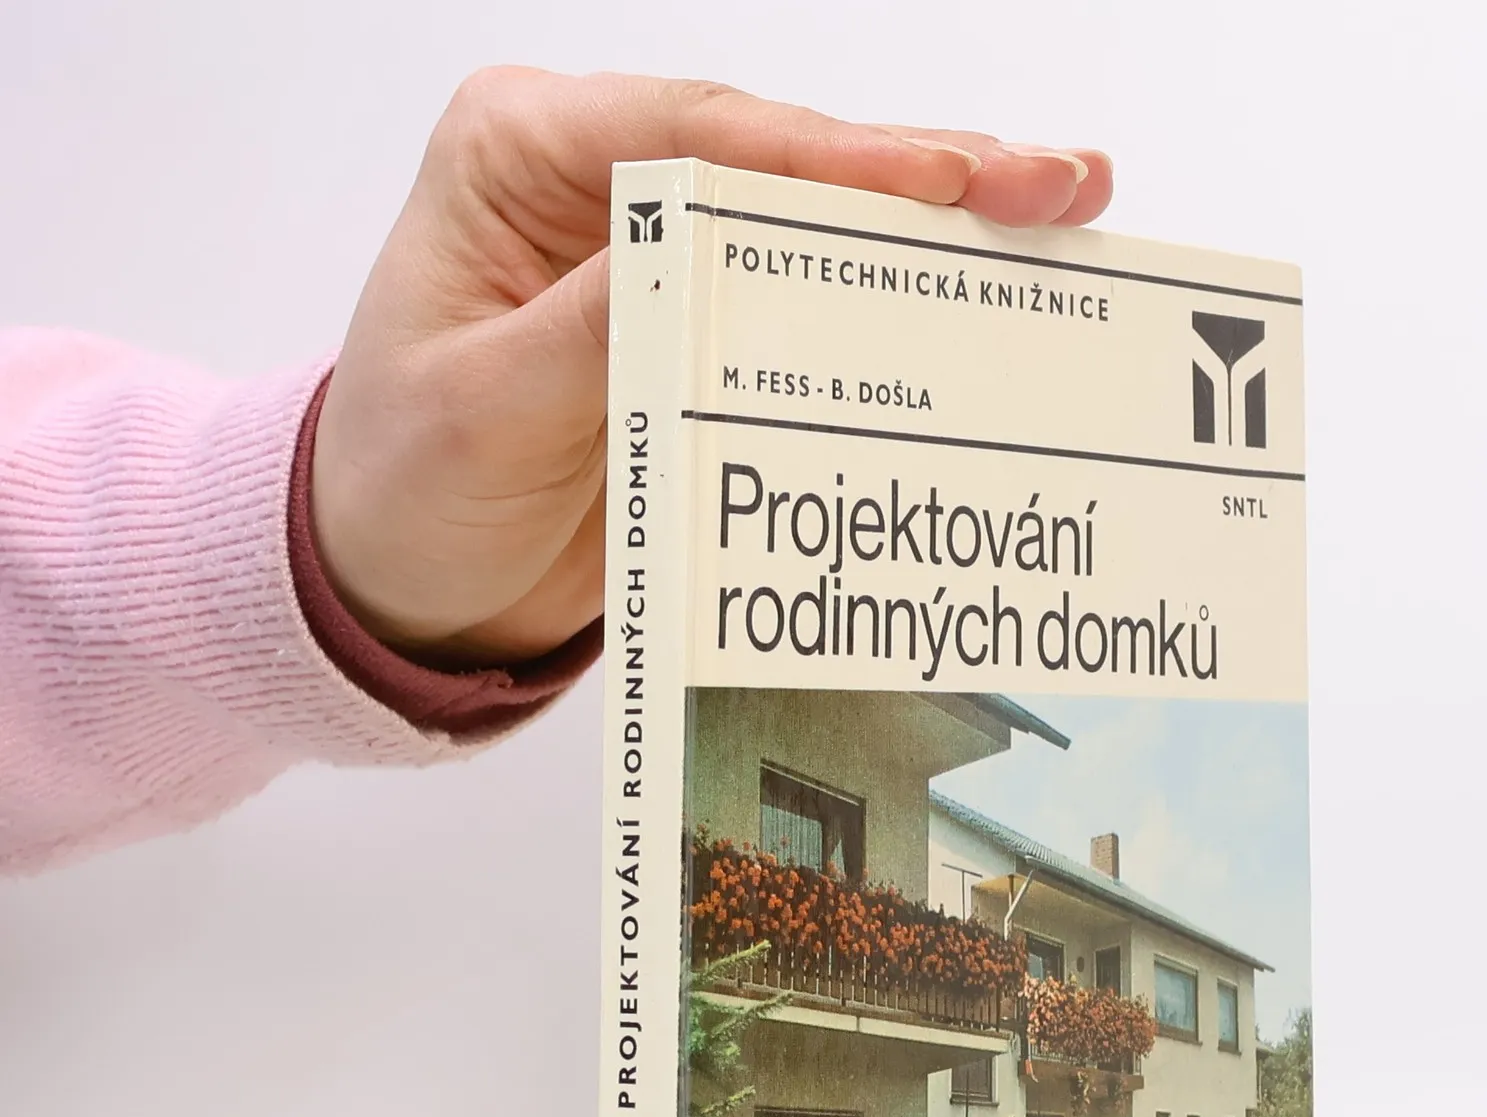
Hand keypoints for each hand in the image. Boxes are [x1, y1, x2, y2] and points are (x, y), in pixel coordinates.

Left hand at [311, 69, 1111, 665]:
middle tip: (1057, 183)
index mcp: (520, 155)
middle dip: (926, 173)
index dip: (834, 160)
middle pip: (781, 162)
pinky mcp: (698, 328)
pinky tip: (986, 285)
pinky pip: (810, 304)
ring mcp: (657, 252)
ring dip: (938, 225)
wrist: (401, 586)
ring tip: (1064, 209)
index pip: (695, 139)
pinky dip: (898, 297)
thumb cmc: (401, 490)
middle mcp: (597, 181)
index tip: (945, 181)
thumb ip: (591, 334)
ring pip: (814, 221)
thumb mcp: (479, 415)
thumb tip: (704, 262)